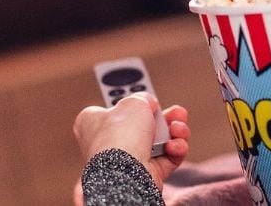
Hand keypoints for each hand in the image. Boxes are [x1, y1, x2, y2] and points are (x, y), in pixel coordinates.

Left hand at [73, 92, 190, 190]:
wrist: (124, 172)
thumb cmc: (120, 136)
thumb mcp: (133, 102)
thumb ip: (142, 98)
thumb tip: (149, 103)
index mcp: (93, 124)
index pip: (112, 109)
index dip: (131, 102)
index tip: (146, 95)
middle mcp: (108, 144)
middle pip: (143, 125)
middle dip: (164, 118)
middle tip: (176, 113)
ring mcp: (127, 161)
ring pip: (159, 141)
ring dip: (174, 132)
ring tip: (177, 128)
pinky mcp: (145, 175)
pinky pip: (167, 158)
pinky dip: (175, 150)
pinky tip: (175, 145)